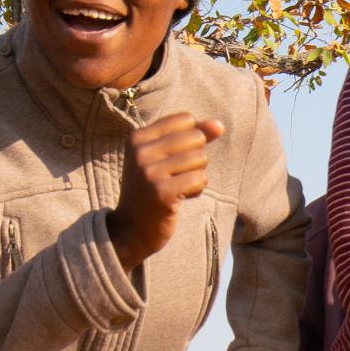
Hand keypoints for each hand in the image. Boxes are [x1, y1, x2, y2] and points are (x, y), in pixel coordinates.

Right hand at [110, 114, 223, 266]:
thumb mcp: (165, 158)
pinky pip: (200, 179)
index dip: (191, 140)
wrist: (131, 230)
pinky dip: (197, 190)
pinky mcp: (162, 193)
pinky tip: (181, 198)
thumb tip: (219, 125)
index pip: (185, 119)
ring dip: (197, 176)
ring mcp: (149, 173)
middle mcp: (140, 152)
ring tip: (177, 188)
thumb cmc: (152, 190)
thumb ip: (193, 136)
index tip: (173, 159)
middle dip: (196, 158)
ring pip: (200, 158)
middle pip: (196, 137)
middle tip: (176, 176)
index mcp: (137, 137)